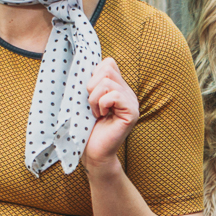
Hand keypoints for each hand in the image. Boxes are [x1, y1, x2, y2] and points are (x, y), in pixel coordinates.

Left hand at [83, 58, 139, 173]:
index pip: (108, 63)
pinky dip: (102, 105)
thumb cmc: (87, 127)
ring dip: (95, 98)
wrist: (92, 152)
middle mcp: (128, 93)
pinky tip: (102, 116)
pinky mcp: (132, 112)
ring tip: (97, 112)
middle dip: (92, 86)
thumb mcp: (86, 99)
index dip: (94, 75)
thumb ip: (91, 82)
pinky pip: (114, 95)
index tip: (91, 95)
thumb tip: (83, 63)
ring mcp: (132, 102)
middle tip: (92, 105)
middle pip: (107, 68)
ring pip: (108, 82)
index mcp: (119, 87)